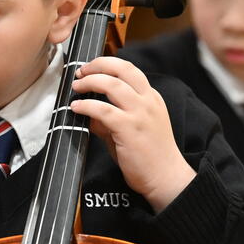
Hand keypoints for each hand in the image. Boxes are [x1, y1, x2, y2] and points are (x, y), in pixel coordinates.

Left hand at [70, 56, 194, 211]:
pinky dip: (86, 105)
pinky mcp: (129, 128)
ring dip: (89, 82)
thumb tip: (89, 114)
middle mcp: (147, 101)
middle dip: (98, 65)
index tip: (91, 68)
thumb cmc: (151, 157)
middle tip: (81, 72)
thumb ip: (111, 120)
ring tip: (76, 87)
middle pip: (122, 69)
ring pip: (112, 84)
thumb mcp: (132, 130)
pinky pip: (103, 110)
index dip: (108, 64)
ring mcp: (140, 114)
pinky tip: (77, 108)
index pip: (130, 70)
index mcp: (151, 98)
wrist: (166, 178)